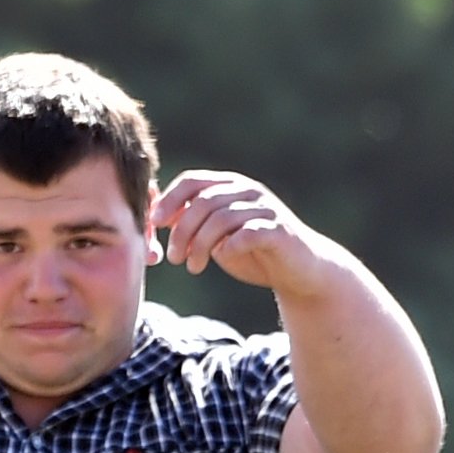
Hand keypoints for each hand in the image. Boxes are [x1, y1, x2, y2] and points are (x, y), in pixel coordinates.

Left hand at [153, 171, 334, 299]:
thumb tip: (156, 217)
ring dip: (200, 245)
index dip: (170, 199)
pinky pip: (248, 233)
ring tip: (192, 267)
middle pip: (204, 202)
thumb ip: (193, 224)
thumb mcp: (216, 237)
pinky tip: (222, 258)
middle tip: (174, 258)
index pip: (193, 181)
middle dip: (182, 231)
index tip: (155, 224)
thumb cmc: (252, 253)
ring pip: (222, 218)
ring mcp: (265, 209)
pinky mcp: (279, 231)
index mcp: (230, 187)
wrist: (298, 271)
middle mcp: (248, 192)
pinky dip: (230, 246)